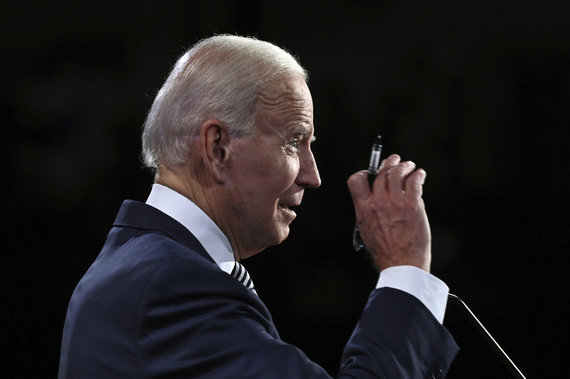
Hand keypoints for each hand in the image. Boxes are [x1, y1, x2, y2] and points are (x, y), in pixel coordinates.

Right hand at [347, 154, 430, 271]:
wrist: (402, 263)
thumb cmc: (385, 251)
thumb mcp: (366, 230)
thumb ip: (368, 211)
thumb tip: (376, 196)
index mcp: (363, 209)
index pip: (357, 180)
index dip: (365, 173)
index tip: (371, 172)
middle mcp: (378, 203)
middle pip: (381, 173)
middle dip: (388, 163)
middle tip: (394, 160)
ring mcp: (396, 202)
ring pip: (397, 173)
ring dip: (404, 166)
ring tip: (409, 165)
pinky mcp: (413, 205)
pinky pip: (414, 181)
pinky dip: (417, 175)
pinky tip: (420, 175)